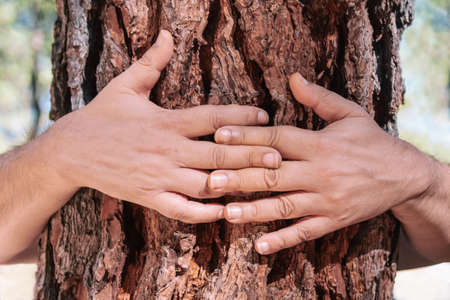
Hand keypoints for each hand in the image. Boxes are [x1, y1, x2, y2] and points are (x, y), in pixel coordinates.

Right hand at [45, 30, 280, 223]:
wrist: (70, 151)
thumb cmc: (101, 116)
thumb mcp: (125, 85)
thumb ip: (151, 62)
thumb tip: (166, 34)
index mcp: (167, 121)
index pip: (212, 118)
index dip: (241, 117)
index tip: (265, 116)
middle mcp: (168, 150)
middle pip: (218, 154)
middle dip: (251, 156)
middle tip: (279, 157)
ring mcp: (159, 177)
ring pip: (206, 184)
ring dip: (234, 185)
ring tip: (260, 186)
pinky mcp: (148, 197)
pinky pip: (182, 210)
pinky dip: (205, 213)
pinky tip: (225, 212)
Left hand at [207, 73, 435, 253]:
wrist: (404, 175)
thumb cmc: (371, 141)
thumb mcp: (350, 114)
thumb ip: (319, 98)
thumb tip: (293, 77)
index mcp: (320, 144)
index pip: (276, 139)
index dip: (246, 136)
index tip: (218, 135)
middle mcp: (320, 173)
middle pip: (273, 174)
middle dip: (240, 176)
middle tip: (209, 179)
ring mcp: (326, 199)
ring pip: (284, 206)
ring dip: (254, 210)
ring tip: (226, 213)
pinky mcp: (333, 220)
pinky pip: (305, 232)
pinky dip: (282, 239)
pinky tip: (260, 246)